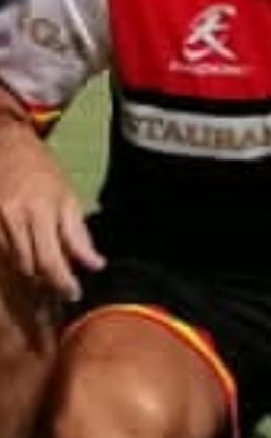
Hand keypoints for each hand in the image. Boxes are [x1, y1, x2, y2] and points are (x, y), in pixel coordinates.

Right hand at [0, 129, 104, 301]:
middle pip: (30, 267)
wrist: (7, 145)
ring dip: (32, 272)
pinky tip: (28, 256)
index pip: (51, 261)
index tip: (74, 293)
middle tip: (62, 287)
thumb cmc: (42, 169)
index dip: (63, 283)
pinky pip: (3, 253)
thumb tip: (95, 264)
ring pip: (14, 264)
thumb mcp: (68, 197)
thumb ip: (78, 235)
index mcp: (41, 211)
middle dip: (47, 283)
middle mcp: (14, 218)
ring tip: (47, 272)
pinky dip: (17, 259)